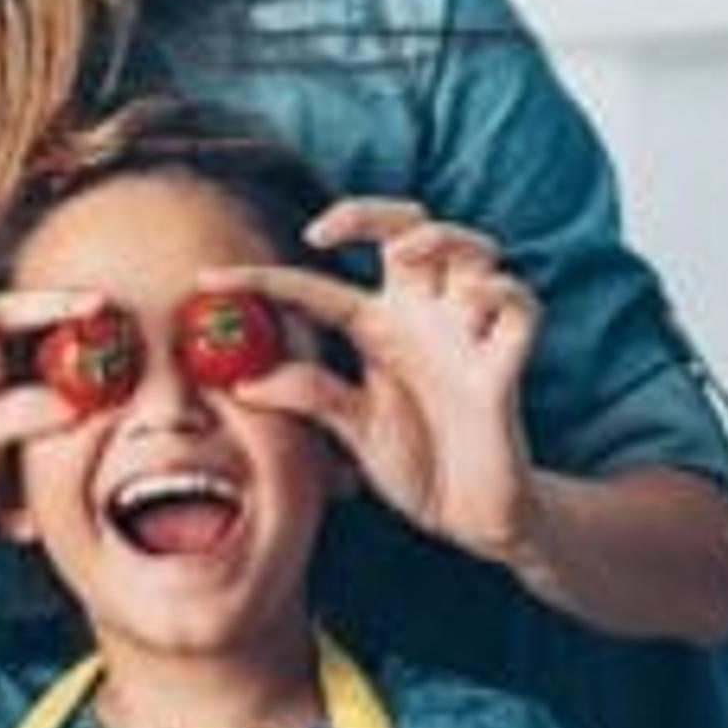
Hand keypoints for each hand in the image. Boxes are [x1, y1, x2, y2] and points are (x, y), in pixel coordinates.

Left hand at [221, 198, 536, 562]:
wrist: (470, 515)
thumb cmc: (416, 464)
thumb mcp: (351, 431)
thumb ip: (311, 397)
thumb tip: (244, 383)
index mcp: (376, 329)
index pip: (315, 288)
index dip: (261, 280)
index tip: (208, 282)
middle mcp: (421, 317)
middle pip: (406, 228)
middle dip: (369, 212)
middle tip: (324, 232)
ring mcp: (467, 334)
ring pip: (473, 249)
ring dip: (444, 238)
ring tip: (411, 257)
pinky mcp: (506, 360)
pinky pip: (519, 305)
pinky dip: (500, 292)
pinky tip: (473, 306)